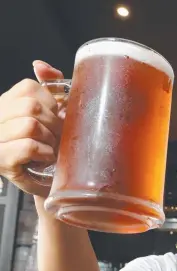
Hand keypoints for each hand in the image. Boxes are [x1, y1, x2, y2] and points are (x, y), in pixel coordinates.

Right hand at [0, 61, 63, 196]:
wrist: (50, 183)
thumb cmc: (51, 149)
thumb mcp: (52, 116)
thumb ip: (49, 88)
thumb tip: (41, 66)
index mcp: (6, 104)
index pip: (29, 88)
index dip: (51, 104)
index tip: (54, 120)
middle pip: (31, 107)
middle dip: (53, 124)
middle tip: (56, 139)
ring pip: (30, 125)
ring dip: (50, 140)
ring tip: (49, 150)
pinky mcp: (1, 161)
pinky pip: (28, 146)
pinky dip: (44, 153)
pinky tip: (45, 159)